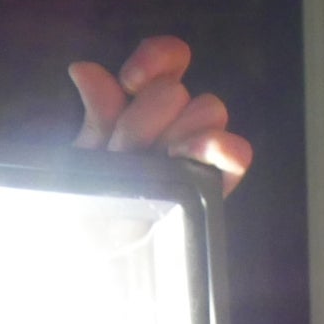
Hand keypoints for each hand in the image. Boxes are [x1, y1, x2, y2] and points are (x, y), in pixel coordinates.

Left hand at [69, 35, 254, 192]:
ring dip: (182, 132)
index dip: (153, 60)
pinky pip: (238, 154)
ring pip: (208, 110)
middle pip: (177, 91)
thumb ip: (95, 117)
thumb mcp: (84, 159)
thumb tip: (85, 69)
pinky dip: (227, 148)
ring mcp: (197, 152)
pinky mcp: (216, 184)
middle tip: (127, 151)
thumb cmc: (87, 206)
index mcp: (142, 104)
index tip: (130, 81)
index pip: (166, 61)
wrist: (94, 263)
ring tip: (163, 160)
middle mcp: (173, 122)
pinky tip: (216, 150)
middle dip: (147, 118)